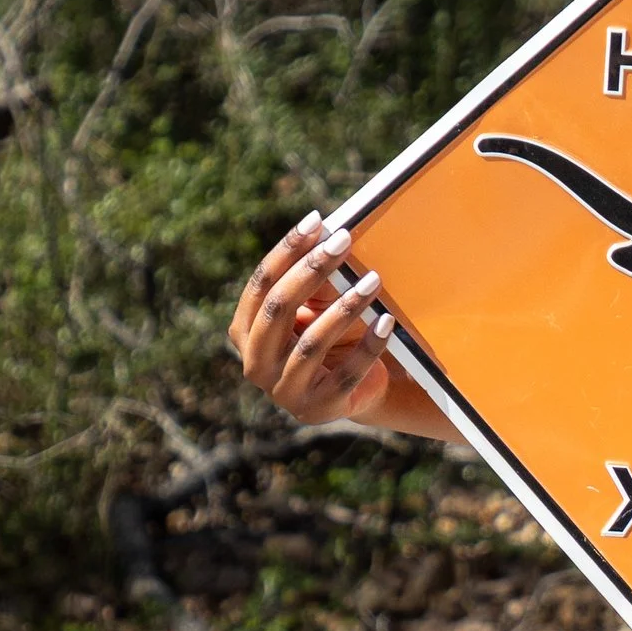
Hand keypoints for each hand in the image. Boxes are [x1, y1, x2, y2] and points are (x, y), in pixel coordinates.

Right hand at [228, 212, 399, 425]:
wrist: (356, 390)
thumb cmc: (330, 338)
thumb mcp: (317, 308)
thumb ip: (313, 281)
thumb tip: (328, 239)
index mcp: (244, 331)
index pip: (261, 284)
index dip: (287, 251)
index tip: (317, 222)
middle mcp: (256, 364)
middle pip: (279, 308)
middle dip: (312, 270)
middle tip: (344, 242)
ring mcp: (284, 391)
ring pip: (312, 342)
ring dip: (345, 308)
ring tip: (374, 280)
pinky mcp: (319, 408)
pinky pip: (347, 372)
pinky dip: (370, 346)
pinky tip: (387, 321)